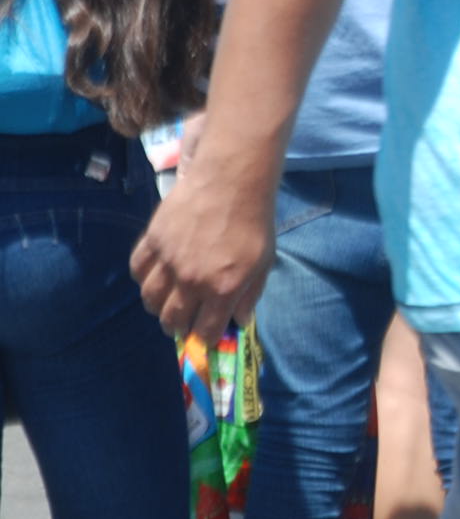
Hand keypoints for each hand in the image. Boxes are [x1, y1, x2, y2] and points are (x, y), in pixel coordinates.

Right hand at [131, 156, 276, 341]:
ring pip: (150, 299)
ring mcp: (168, 261)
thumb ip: (250, 295)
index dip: (204, 338)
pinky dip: (143, 279)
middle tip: (181, 324)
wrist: (231, 180)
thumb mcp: (264, 262)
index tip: (204, 336)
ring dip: (157, 307)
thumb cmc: (254, 221)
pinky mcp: (152, 241)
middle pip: (172, 319)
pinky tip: (154, 277)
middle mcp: (191, 280)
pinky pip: (137, 271)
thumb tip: (238, 322)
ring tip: (166, 304)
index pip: (204, 330)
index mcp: (222, 288)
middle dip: (177, 327)